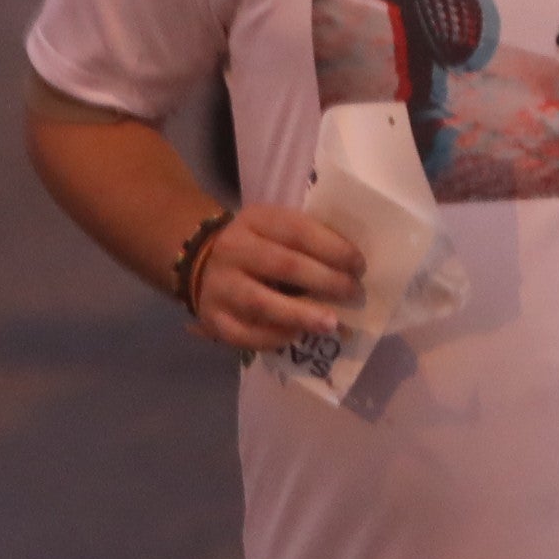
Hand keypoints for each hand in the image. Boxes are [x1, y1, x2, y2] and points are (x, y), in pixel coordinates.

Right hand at [190, 204, 367, 356]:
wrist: (199, 262)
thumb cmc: (257, 246)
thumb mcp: (275, 228)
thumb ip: (307, 240)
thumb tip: (353, 267)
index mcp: (254, 220)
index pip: (298, 231)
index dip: (333, 248)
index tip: (359, 266)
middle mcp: (233, 250)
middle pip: (285, 266)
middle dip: (326, 281)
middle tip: (354, 293)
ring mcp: (220, 286)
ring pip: (262, 303)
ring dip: (302, 315)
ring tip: (332, 324)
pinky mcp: (213, 318)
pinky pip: (245, 334)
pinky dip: (274, 337)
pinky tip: (297, 335)